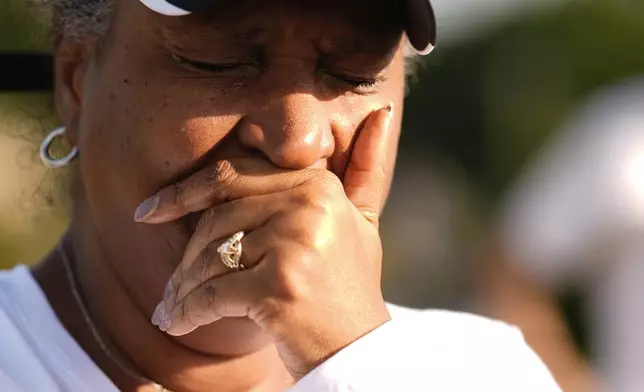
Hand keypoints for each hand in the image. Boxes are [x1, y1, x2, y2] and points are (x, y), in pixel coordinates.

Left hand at [139, 105, 393, 378]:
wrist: (360, 350)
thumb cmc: (350, 284)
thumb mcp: (362, 222)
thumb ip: (366, 167)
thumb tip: (384, 109)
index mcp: (318, 184)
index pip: (232, 176)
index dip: (183, 192)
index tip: (148, 211)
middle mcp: (308, 205)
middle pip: (216, 219)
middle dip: (184, 257)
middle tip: (168, 286)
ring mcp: (295, 242)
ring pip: (210, 256)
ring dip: (181, 289)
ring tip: (170, 309)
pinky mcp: (279, 284)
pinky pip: (213, 292)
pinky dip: (187, 312)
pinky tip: (176, 324)